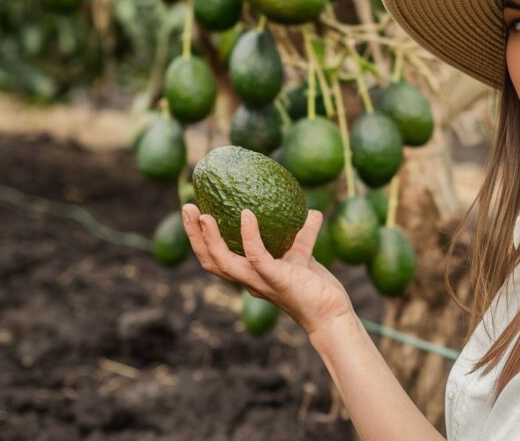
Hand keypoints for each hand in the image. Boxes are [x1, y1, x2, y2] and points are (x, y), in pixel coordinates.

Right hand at [182, 203, 354, 335]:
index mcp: (250, 275)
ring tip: (203, 215)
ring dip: (209, 239)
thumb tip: (312, 211)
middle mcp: (249, 280)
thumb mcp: (304, 256)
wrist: (332, 312)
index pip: (216, 258)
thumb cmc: (316, 288)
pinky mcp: (277, 280)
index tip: (195, 212)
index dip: (201, 239)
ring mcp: (260, 282)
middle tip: (187, 207)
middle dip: (194, 235)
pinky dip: (249, 236)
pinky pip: (257, 258)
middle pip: (210, 260)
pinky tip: (247, 215)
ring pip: (223, 263)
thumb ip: (304, 235)